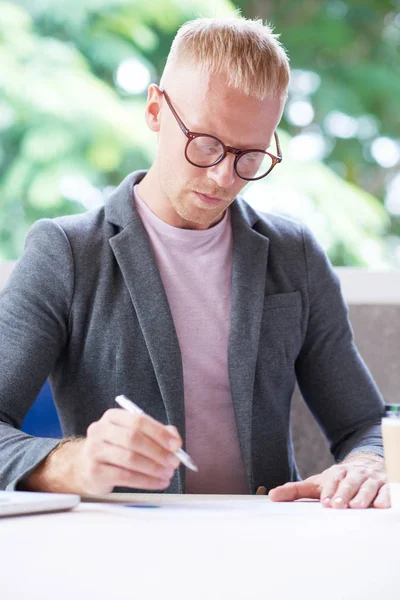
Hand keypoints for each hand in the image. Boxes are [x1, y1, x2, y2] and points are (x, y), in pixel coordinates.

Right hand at [24, 409, 181, 494]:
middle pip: (134, 439)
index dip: (160, 433)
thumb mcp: (132, 435)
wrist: (84, 467)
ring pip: (130, 459)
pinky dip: (146, 481)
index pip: (138, 420)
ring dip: (154, 468)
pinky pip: (125, 477)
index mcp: (112, 417)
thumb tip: (175, 440)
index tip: (176, 445)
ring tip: (168, 474)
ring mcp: (94, 451)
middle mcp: (100, 430)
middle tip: (174, 462)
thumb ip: (156, 433)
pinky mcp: (95, 472)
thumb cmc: (115, 449)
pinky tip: (158, 483)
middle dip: (158, 452)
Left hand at [268, 463, 389, 508]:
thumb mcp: (317, 484)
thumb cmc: (337, 481)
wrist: (365, 467)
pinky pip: (388, 491)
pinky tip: (380, 505)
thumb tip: (272, 495)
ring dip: (363, 496)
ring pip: (368, 486)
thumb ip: (295, 490)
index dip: (329, 490)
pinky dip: (385, 497)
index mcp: (337, 472)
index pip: (333, 479)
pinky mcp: (386, 486)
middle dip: (344, 493)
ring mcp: (371, 480)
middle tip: (338, 505)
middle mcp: (355, 474)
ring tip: (357, 507)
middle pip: (350, 482)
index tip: (325, 502)